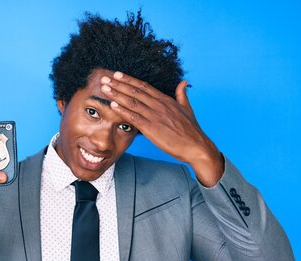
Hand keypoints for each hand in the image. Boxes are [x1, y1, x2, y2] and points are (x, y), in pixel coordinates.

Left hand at [100, 71, 223, 186]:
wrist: (196, 146)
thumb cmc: (191, 130)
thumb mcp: (187, 108)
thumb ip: (182, 94)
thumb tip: (183, 82)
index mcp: (166, 100)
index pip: (144, 86)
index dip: (129, 80)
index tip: (118, 75)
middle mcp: (159, 105)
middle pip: (135, 91)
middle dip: (118, 84)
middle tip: (104, 78)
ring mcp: (155, 116)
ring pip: (132, 102)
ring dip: (116, 94)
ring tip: (104, 88)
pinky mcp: (152, 128)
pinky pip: (134, 117)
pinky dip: (123, 110)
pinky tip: (113, 105)